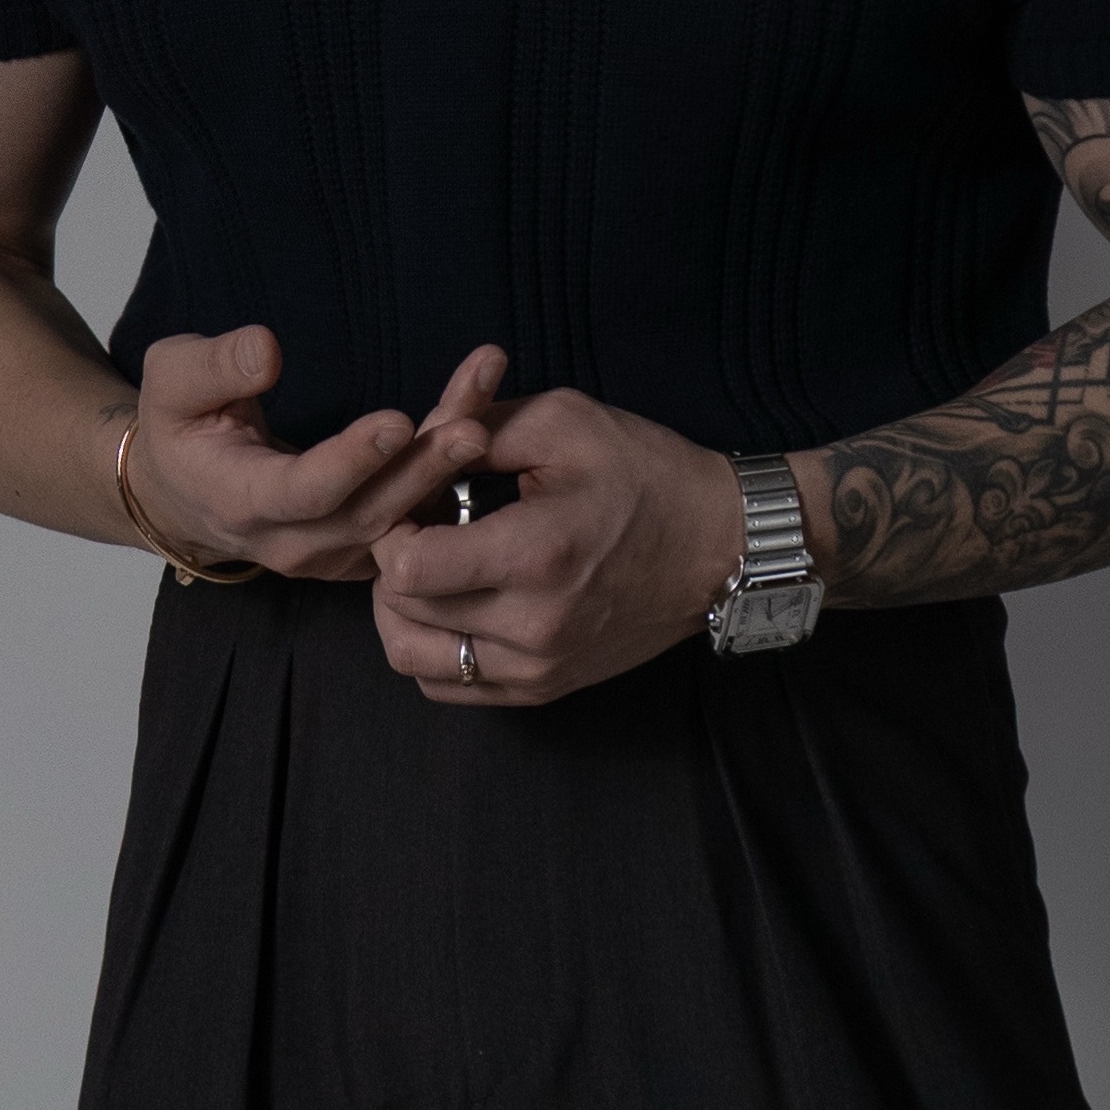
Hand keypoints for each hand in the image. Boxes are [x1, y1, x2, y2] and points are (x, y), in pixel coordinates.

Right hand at [122, 328, 506, 580]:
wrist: (184, 491)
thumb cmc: (180, 425)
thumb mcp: (172, 380)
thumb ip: (215, 366)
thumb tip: (268, 351)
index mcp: (241, 503)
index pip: (304, 491)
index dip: (351, 461)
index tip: (397, 421)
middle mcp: (294, 543)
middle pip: (369, 511)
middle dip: (424, 468)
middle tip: (474, 427)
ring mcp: (335, 554)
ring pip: (402, 517)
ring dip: (449, 464)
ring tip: (488, 406)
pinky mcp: (366, 549)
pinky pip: (416, 518)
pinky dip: (451, 474)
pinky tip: (489, 419)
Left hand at [371, 388, 744, 702]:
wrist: (717, 546)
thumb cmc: (644, 474)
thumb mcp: (563, 421)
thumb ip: (476, 429)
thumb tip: (413, 446)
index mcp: (535, 555)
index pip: (406, 569)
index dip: (393, 529)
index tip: (420, 502)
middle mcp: (532, 628)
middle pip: (401, 613)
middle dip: (393, 562)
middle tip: (424, 526)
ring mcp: (538, 669)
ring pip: (413, 658)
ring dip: (401, 611)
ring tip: (429, 568)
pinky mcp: (543, 689)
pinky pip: (449, 687)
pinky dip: (432, 648)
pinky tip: (453, 605)